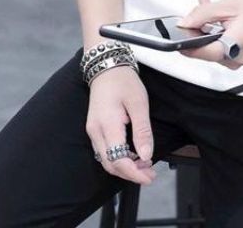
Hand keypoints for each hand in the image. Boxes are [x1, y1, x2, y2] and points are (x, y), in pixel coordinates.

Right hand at [86, 65, 156, 184]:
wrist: (107, 66)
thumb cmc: (124, 81)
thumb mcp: (139, 103)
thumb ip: (142, 131)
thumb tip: (146, 155)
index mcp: (107, 126)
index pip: (118, 160)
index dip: (134, 173)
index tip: (149, 176)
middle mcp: (95, 132)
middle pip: (110, 164)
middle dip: (130, 173)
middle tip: (150, 174)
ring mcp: (93, 131)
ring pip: (106, 160)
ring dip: (125, 166)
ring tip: (145, 165)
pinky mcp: (94, 128)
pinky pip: (105, 151)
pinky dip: (119, 158)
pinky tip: (133, 154)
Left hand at [176, 0, 242, 68]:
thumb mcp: (228, 6)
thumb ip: (202, 14)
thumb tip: (184, 22)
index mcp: (231, 47)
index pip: (197, 52)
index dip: (183, 42)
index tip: (174, 32)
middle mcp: (234, 60)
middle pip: (203, 49)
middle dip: (197, 29)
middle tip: (196, 10)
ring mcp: (237, 61)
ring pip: (211, 46)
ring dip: (207, 29)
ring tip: (209, 7)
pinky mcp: (239, 57)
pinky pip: (221, 46)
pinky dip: (216, 33)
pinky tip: (218, 17)